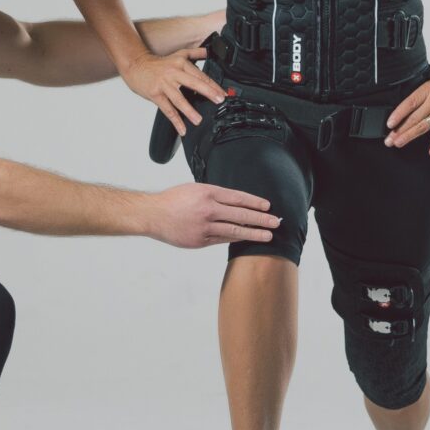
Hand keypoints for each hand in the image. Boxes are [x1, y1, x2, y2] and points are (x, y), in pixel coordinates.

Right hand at [123, 46, 230, 135]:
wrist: (136, 65)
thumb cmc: (158, 64)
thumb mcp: (178, 54)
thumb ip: (195, 53)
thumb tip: (209, 51)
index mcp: (181, 64)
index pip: (201, 75)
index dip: (213, 85)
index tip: (223, 93)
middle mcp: (174, 73)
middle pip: (193, 83)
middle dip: (208, 92)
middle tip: (219, 100)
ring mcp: (164, 84)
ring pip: (179, 98)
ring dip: (189, 110)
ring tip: (198, 120)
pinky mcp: (155, 94)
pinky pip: (167, 109)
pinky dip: (175, 120)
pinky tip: (182, 128)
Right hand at [147, 183, 281, 248]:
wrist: (153, 214)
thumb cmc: (174, 200)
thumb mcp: (195, 189)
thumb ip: (214, 195)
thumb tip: (236, 202)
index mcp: (208, 193)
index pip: (238, 197)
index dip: (255, 202)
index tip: (268, 206)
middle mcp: (208, 209)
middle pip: (240, 214)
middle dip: (261, 219)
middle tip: (276, 222)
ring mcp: (204, 227)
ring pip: (234, 230)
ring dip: (253, 233)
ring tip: (267, 236)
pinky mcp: (200, 240)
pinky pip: (221, 239)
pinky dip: (234, 239)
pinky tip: (245, 239)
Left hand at [384, 66, 429, 155]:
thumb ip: (427, 80)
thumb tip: (414, 81)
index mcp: (429, 88)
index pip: (409, 103)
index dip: (398, 114)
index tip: (389, 124)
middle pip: (413, 118)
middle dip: (399, 130)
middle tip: (388, 140)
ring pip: (423, 126)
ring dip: (409, 136)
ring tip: (398, 144)